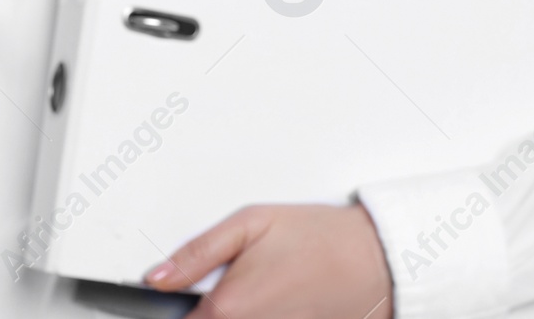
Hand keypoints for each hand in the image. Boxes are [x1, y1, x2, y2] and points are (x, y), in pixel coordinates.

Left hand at [145, 203, 393, 318]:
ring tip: (253, 292)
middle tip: (220, 288)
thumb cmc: (317, 237)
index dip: (171, 309)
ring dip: (230, 316)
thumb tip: (158, 276)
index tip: (178, 296)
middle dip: (204, 312)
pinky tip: (269, 302)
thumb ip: (197, 253)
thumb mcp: (250, 223)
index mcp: (229, 307)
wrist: (374, 260)